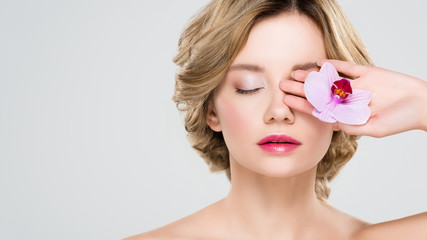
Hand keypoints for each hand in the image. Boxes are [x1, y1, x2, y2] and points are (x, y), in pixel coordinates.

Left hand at [279, 59, 426, 136]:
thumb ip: (352, 125)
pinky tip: (320, 63)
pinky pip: (348, 68)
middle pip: (320, 93)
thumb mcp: (374, 128)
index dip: (302, 104)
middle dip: (302, 89)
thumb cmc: (400, 121)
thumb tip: (329, 122)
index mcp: (348, 113)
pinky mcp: (368, 73)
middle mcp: (349, 99)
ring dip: (314, 76)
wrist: (424, 104)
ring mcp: (357, 85)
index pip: (320, 108)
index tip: (286, 101)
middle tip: (282, 84)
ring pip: (330, 79)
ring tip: (296, 73)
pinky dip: (335, 65)